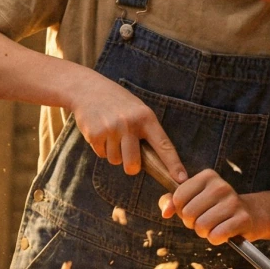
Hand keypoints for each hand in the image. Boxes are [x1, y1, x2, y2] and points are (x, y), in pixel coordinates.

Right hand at [67, 73, 186, 181]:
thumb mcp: (138, 111)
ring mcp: (111, 129)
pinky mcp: (95, 134)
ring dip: (114, 153)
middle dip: (131, 166)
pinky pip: (102, 154)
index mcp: (146, 117)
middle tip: (127, 154)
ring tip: (111, 134)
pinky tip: (101, 131)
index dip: (173, 164)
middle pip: (133, 165)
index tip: (181, 179)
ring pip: (116, 161)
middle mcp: (129, 124)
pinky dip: (102, 148)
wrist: (88, 89)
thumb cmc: (119, 103)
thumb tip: (154, 163)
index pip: (163, 145)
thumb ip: (146, 132)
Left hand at [160, 170, 258, 244]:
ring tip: (214, 226)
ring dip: (204, 232)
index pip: (178, 197)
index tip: (193, 209)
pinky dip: (215, 239)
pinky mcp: (243, 219)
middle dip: (192, 223)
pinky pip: (216, 235)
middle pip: (188, 214)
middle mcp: (221, 186)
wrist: (250, 215)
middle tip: (204, 220)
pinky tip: (223, 233)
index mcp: (207, 176)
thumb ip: (171, 201)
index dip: (181, 210)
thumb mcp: (192, 199)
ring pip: (201, 226)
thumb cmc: (214, 208)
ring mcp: (233, 201)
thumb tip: (165, 212)